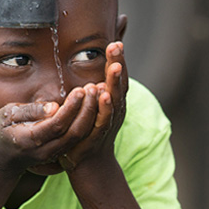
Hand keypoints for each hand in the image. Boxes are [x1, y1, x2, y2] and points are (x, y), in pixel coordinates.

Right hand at [0, 85, 101, 172]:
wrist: (2, 157)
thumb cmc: (2, 129)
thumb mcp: (7, 115)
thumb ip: (30, 111)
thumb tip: (54, 107)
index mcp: (30, 139)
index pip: (57, 124)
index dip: (71, 108)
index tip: (81, 90)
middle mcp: (45, 150)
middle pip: (74, 132)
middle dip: (87, 110)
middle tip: (95, 88)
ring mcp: (55, 154)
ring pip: (80, 137)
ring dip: (92, 115)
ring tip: (99, 93)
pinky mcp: (62, 152)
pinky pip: (79, 138)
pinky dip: (90, 122)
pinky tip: (95, 104)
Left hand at [58, 41, 127, 171]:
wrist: (90, 168)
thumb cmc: (88, 136)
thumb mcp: (91, 111)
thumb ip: (92, 92)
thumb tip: (91, 77)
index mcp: (113, 103)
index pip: (118, 78)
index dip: (118, 60)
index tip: (116, 41)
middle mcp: (115, 111)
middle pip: (120, 84)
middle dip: (118, 64)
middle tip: (116, 45)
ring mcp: (109, 123)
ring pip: (115, 100)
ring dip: (115, 82)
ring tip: (115, 66)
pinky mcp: (100, 136)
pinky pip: (104, 119)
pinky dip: (104, 106)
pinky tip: (103, 93)